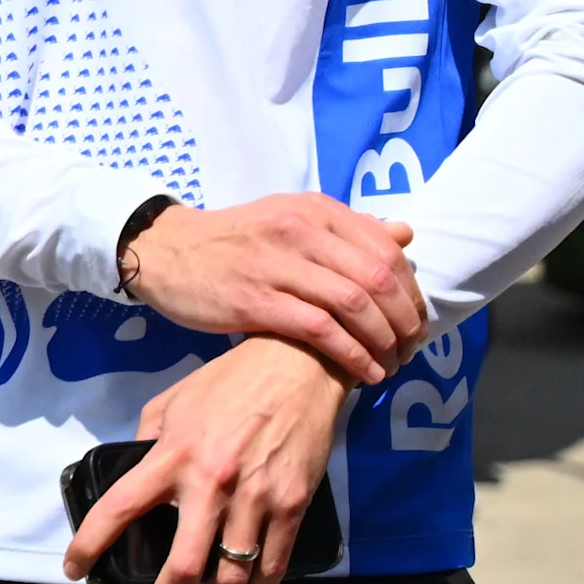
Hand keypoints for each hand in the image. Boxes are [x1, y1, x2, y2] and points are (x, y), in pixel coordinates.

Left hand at [61, 337, 346, 583]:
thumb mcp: (170, 403)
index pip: (120, 508)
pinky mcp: (293, 506)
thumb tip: (136, 476)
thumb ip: (149, 443)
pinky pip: (273, 567)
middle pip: (183, 567)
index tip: (76, 569)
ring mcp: (256, 498)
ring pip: (232, 578)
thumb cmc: (228, 383)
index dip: (91, 545)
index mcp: (172, 456)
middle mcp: (211, 483)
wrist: (296, 366)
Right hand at [120, 193, 422, 385]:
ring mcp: (276, 265)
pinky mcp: (255, 301)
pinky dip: (352, 355)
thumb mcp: (290, 219)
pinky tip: (364, 372)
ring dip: (383, 341)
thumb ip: (346, 229)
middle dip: (404, 321)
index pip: (386, 251)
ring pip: (352, 305)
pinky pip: (320, 330)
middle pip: (376, 280)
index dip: (411, 291)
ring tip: (391, 363)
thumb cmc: (235, 240)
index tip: (416, 320)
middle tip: (411, 348)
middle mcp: (299, 231)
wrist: (167, 252)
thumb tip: (402, 235)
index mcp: (315, 210)